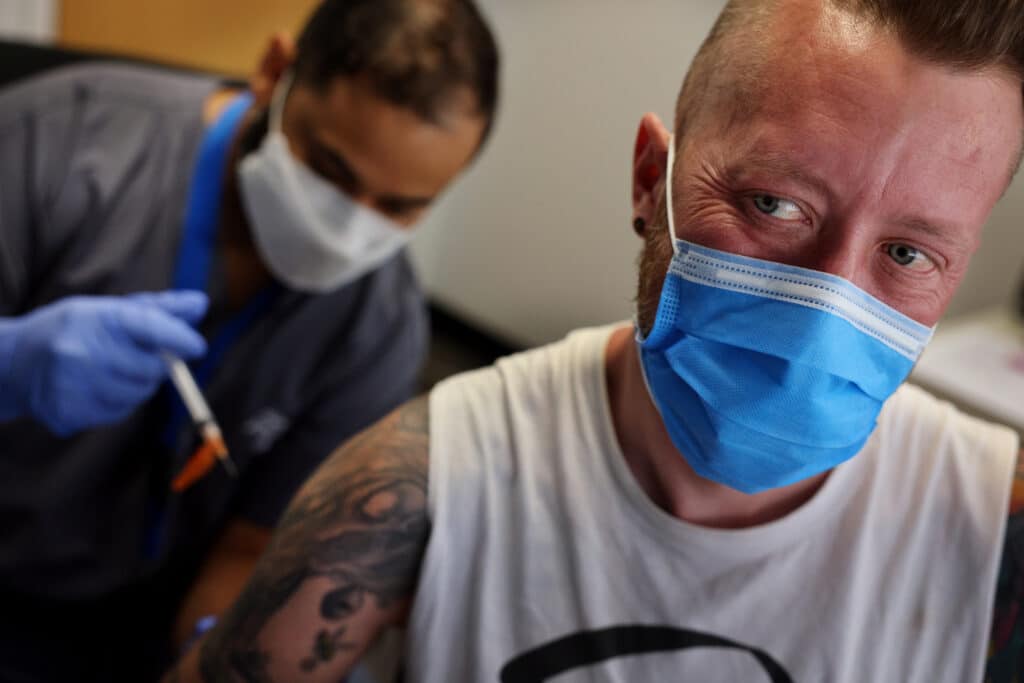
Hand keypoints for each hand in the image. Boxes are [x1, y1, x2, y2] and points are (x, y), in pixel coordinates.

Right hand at [0, 291, 208, 435]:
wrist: (13, 362)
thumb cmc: (72, 330)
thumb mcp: (108, 310)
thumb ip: (158, 309)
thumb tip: (200, 304)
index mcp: (95, 318)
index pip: (150, 326)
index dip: (180, 338)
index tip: (197, 346)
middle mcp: (82, 351)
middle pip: (151, 368)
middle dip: (159, 366)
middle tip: (145, 359)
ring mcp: (73, 385)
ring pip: (138, 394)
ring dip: (139, 386)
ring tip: (113, 371)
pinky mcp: (68, 413)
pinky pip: (118, 414)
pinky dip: (118, 403)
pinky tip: (98, 388)